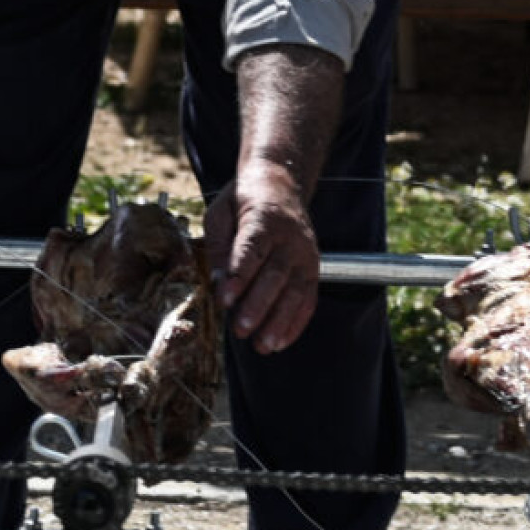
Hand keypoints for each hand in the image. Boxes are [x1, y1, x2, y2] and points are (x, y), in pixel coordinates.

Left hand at [205, 162, 319, 353]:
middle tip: (240, 329)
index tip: (225, 299)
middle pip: (275, 275)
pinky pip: (308, 298)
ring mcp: (305, 254)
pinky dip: (296, 322)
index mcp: (263, 219)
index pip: (251, 250)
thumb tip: (216, 282)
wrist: (281, 184)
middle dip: (258, 305)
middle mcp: (290, 238)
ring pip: (295, 291)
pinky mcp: (313, 268)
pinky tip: (280, 341)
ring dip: (279, 321)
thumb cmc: (243, 201)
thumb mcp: (220, 213)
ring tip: (261, 345)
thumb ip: (217, 246)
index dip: (239, 277)